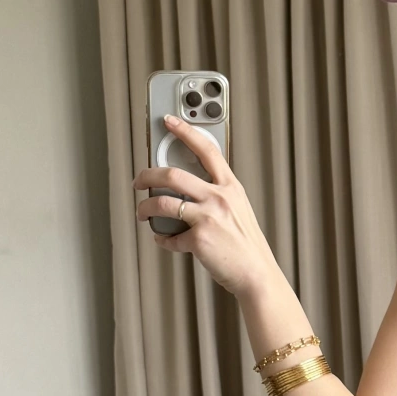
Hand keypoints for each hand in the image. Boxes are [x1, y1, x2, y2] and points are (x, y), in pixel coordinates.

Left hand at [133, 114, 277, 297]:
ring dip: (145, 208)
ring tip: (142, 213)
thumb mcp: (239, 209)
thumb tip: (190, 190)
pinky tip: (163, 239)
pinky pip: (170, 237)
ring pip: (163, 203)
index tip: (169, 122)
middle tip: (139, 180)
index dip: (185, 131)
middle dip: (147, 175)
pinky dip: (162, 239)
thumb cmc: (248, 245)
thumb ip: (218, 195)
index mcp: (230, 187)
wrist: (257, 273)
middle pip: (172, 174)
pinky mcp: (199, 239)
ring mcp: (208, 218)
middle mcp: (219, 198)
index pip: (206, 150)